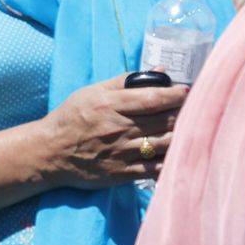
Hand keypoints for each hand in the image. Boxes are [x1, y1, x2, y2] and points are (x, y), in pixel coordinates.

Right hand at [42, 74, 187, 187]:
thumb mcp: (92, 92)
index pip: (154, 98)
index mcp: (110, 105)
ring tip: (192, 129)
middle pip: (166, 121)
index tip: (187, 92)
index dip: (177, 95)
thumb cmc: (71, 117)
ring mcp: (122, 153)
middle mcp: (118, 129)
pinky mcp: (123, 173)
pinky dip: (172, 161)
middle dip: (185, 114)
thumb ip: (126, 81)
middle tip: (195, 109)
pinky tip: (180, 154)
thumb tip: (160, 71)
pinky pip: (156, 169)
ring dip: (183, 136)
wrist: (49, 152)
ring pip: (166, 144)